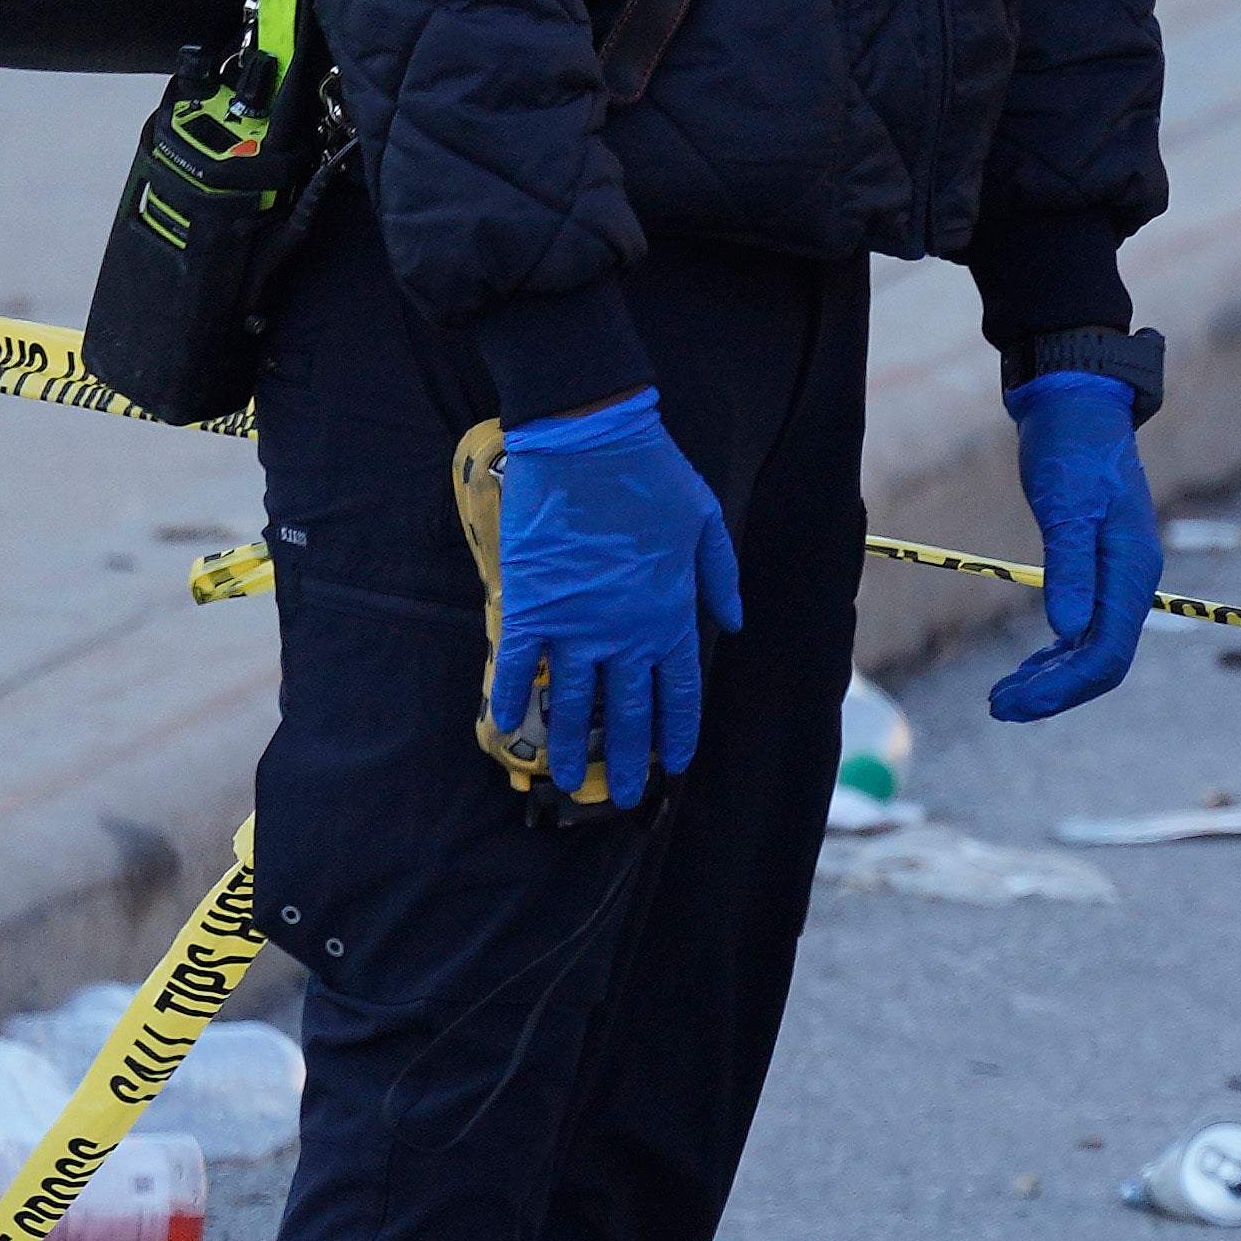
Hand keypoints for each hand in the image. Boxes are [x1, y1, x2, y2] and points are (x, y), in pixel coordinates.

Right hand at [486, 390, 739, 809]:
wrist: (589, 443)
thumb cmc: (653, 478)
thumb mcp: (706, 525)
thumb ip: (719, 580)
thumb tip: (733, 622)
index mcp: (670, 615)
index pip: (678, 692)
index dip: (675, 732)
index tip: (673, 763)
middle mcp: (624, 632)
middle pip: (628, 710)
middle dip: (628, 758)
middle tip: (627, 797)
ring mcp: (574, 623)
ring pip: (572, 701)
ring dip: (570, 744)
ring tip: (567, 779)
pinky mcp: (529, 606)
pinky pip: (516, 665)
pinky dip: (509, 697)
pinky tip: (506, 727)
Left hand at [991, 370, 1153, 721]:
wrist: (1079, 408)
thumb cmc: (1072, 450)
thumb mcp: (1066, 505)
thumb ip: (1070, 567)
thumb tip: (1067, 630)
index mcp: (1132, 571)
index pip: (1107, 653)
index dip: (1063, 686)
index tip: (1014, 702)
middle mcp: (1131, 581)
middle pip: (1102, 661)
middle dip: (1053, 691)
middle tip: (998, 707)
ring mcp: (1117, 577)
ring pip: (1092, 649)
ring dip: (1050, 678)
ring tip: (1001, 696)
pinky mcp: (1098, 569)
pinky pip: (1084, 628)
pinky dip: (1054, 653)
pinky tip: (1026, 665)